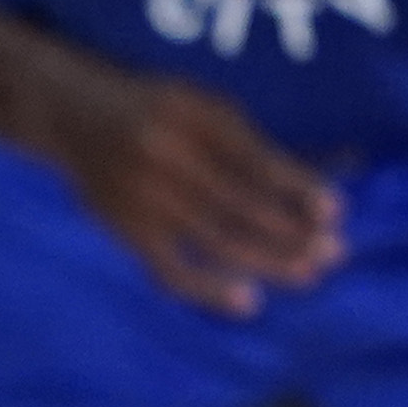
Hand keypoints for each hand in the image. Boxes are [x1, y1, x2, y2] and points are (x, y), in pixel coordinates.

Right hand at [46, 71, 345, 315]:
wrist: (70, 115)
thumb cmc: (153, 109)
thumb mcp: (196, 103)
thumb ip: (239, 139)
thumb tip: (303, 188)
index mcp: (192, 119)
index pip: (255, 161)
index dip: (298, 187)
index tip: (336, 212)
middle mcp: (167, 158)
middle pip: (241, 204)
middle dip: (292, 231)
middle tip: (334, 253)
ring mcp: (143, 198)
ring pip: (214, 239)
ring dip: (266, 261)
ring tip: (307, 275)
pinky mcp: (124, 229)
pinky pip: (168, 269)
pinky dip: (208, 289)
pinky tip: (247, 303)